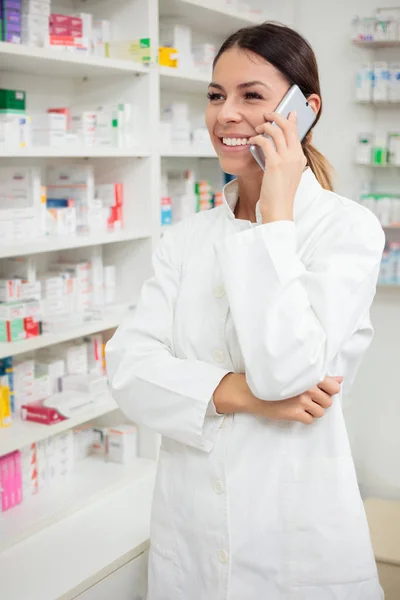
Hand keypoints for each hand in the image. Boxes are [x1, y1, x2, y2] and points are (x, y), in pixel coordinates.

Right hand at [213, 374, 341, 424]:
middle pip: (328, 402)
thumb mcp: (298, 376)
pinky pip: (310, 420)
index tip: (320, 391)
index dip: (328, 391)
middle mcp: (307, 388)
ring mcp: (301, 401)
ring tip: (300, 405)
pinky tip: (295, 411)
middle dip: (319, 402)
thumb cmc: (275, 382)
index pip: (333, 387)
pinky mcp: (295, 413)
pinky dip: (304, 418)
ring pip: (320, 412)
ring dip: (312, 411)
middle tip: (305, 398)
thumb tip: (340, 380)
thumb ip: (320, 378)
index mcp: (309, 377)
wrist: (254, 392)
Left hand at [248, 111, 306, 222]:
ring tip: (258, 128)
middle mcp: (296, 156)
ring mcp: (286, 159)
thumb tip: (275, 153)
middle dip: (277, 117)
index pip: (297, 133)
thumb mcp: (287, 176)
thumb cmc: (279, 195)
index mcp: (300, 159)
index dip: (291, 120)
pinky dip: (257, 139)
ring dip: (265, 126)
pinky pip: (265, 143)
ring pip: (277, 132)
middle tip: (268, 115)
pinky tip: (252, 141)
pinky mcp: (275, 164)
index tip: (287, 113)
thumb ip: (285, 162)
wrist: (279, 209)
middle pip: (289, 127)